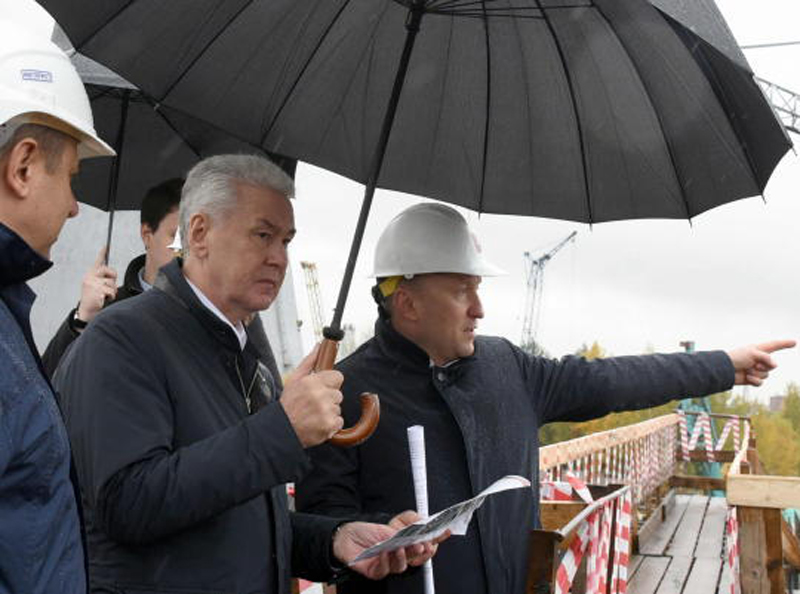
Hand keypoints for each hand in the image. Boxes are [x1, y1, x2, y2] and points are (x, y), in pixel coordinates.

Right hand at [76, 247, 117, 323]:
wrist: (86, 311)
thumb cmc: (93, 298)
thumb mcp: (95, 286)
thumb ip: (102, 279)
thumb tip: (112, 274)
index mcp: (90, 274)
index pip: (97, 262)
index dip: (102, 253)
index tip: (105, 245)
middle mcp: (90, 277)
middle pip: (109, 270)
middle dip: (113, 277)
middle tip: (109, 286)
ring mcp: (93, 283)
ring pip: (112, 283)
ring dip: (112, 291)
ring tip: (104, 295)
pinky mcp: (97, 291)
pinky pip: (111, 291)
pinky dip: (111, 296)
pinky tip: (104, 299)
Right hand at [281, 344, 343, 446]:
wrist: (283, 429)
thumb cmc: (288, 405)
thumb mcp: (294, 379)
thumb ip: (309, 362)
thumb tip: (319, 347)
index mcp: (312, 382)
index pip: (338, 377)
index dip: (331, 383)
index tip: (323, 388)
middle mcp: (320, 396)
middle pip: (338, 393)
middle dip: (329, 398)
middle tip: (314, 404)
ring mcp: (326, 411)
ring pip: (338, 408)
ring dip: (329, 412)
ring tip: (314, 414)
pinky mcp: (330, 425)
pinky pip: (339, 421)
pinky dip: (331, 424)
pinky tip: (318, 423)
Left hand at [332, 517, 449, 580]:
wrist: (345, 537)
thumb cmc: (367, 530)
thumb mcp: (390, 522)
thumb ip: (408, 525)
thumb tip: (422, 524)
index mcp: (406, 543)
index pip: (426, 543)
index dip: (437, 538)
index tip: (445, 531)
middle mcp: (400, 554)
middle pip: (418, 557)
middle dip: (423, 551)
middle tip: (423, 544)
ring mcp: (389, 563)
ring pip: (403, 565)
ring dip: (404, 556)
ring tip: (401, 546)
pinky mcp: (377, 570)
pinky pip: (385, 569)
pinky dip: (387, 560)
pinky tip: (385, 551)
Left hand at [726, 339, 794, 385]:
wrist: (724, 369)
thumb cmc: (736, 357)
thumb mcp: (753, 353)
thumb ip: (766, 358)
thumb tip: (775, 366)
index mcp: (758, 350)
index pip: (774, 346)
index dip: (784, 344)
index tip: (794, 342)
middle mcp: (758, 359)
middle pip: (772, 365)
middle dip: (763, 366)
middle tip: (751, 364)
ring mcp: (755, 369)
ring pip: (766, 375)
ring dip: (756, 373)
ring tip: (746, 369)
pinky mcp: (751, 379)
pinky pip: (760, 382)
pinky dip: (754, 380)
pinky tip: (746, 377)